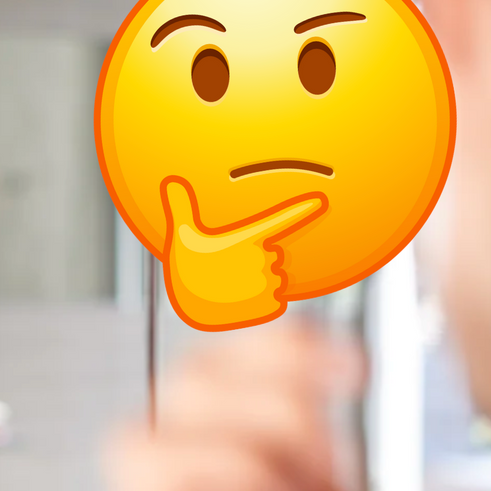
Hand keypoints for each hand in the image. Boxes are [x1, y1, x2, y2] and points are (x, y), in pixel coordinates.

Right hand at [161, 177, 327, 329]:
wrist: (188, 307)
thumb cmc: (184, 271)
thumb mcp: (180, 235)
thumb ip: (181, 207)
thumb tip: (170, 183)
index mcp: (247, 238)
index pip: (281, 220)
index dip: (302, 209)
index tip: (319, 201)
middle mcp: (262, 259)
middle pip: (273, 256)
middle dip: (258, 262)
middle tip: (231, 270)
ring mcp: (267, 282)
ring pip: (275, 279)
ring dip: (261, 283)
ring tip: (235, 288)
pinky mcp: (269, 305)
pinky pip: (276, 301)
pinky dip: (263, 302)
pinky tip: (242, 303)